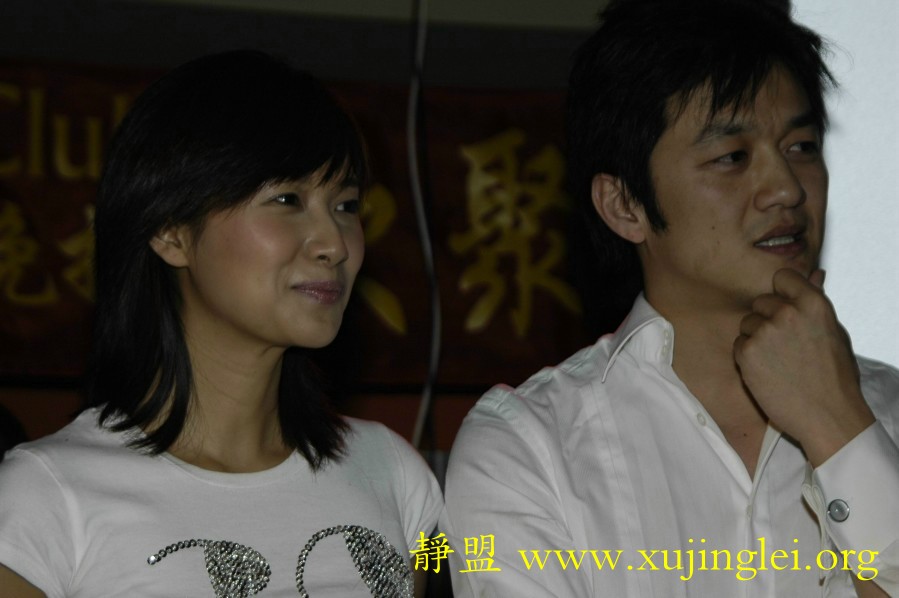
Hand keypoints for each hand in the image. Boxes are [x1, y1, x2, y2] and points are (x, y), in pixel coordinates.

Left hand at [733, 268, 873, 465]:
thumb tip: (815, 274)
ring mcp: (764, 332)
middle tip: (786, 346)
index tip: (787, 310)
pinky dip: (747, 357)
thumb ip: (817, 302)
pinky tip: (768, 372)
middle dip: (768, 319)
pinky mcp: (746, 352)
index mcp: (813, 303)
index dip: (782, 293)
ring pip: (747, 323)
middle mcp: (786, 312)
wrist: (828, 416)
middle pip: (761, 302)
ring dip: (756, 338)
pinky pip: (738, 344)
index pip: (782, 277)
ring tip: (778, 361)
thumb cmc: (835, 376)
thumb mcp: (834, 333)